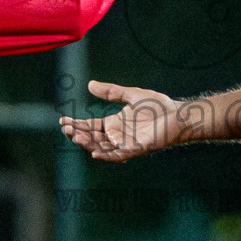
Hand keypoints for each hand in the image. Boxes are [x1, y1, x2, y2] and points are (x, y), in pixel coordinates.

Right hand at [60, 80, 178, 161]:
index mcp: (114, 123)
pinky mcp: (137, 149)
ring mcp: (126, 144)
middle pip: (92, 138)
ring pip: (102, 148)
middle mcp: (117, 136)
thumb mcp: (130, 95)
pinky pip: (119, 155)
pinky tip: (95, 153)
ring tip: (76, 137)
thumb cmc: (158, 106)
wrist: (178, 114)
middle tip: (66, 130)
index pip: (90, 126)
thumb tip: (90, 84)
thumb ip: (111, 92)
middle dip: (78, 135)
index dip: (76, 125)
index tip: (63, 121)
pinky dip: (107, 156)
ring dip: (89, 145)